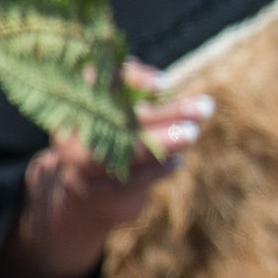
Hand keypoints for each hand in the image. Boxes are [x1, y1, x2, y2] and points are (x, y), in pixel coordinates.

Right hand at [0, 61, 209, 277]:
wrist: (83, 195)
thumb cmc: (107, 139)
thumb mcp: (113, 110)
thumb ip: (133, 91)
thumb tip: (162, 84)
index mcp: (76, 107)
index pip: (101, 83)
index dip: (133, 81)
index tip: (162, 84)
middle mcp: (73, 136)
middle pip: (123, 120)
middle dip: (166, 113)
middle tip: (204, 107)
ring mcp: (84, 168)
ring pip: (128, 153)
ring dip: (165, 142)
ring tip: (192, 132)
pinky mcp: (100, 196)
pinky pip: (134, 182)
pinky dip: (158, 169)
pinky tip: (177, 162)